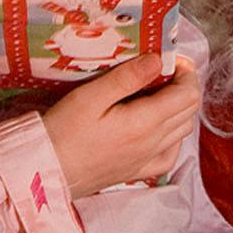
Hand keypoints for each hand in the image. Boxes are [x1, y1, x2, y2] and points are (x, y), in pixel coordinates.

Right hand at [41, 54, 199, 197]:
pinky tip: (158, 128)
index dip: (186, 72)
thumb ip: (127, 78)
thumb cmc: (62, 132)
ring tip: (158, 92)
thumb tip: (158, 60)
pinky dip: (173, 137)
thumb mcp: (90, 97)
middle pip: (189, 110)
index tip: (170, 59)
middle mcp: (152, 144)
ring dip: (179, 108)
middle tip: (164, 69)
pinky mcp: (136, 172)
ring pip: (182, 131)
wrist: (43, 172)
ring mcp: (146, 160)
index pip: (188, 95)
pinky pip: (170, 155)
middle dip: (184, 85)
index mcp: (144, 123)